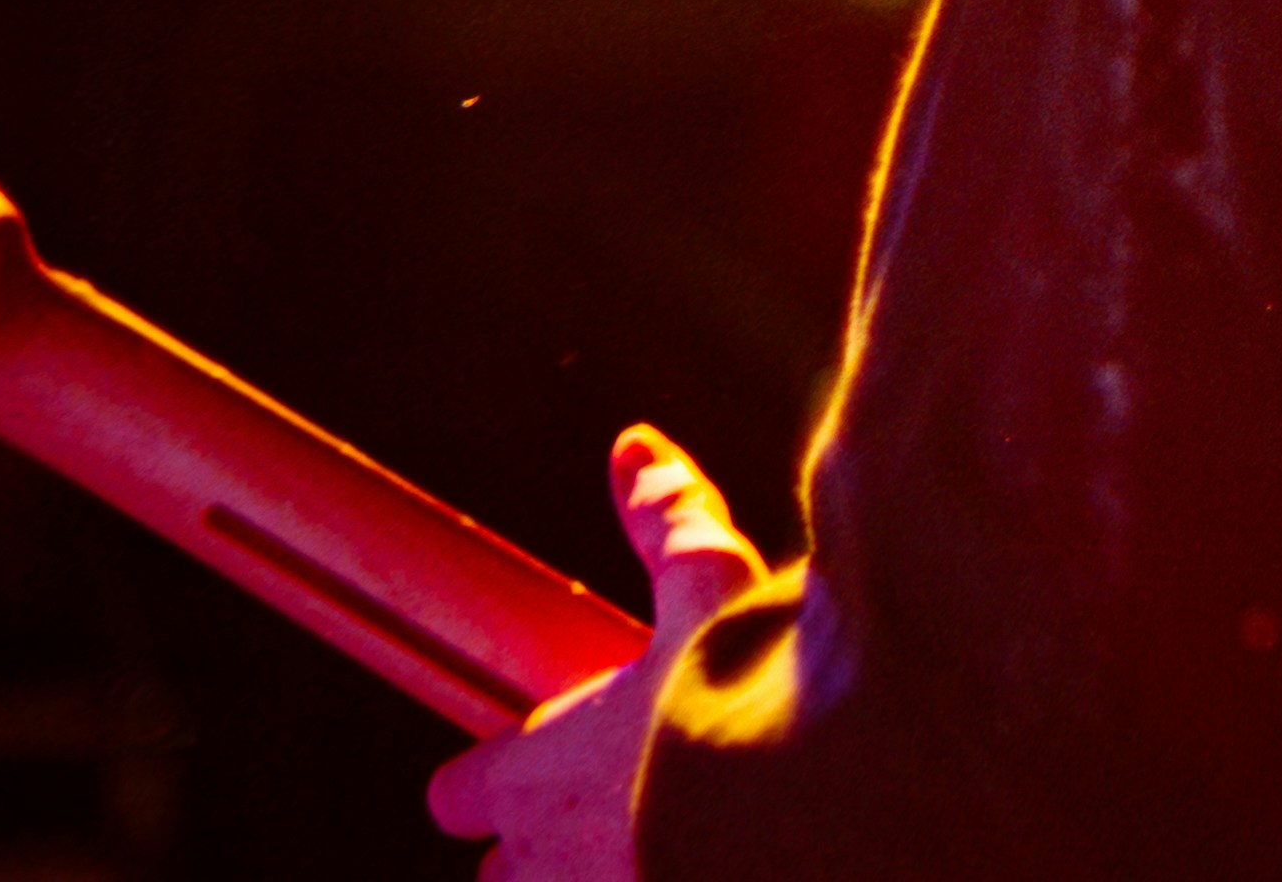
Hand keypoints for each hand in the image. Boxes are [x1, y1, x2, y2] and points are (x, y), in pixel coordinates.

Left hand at [427, 425, 766, 881]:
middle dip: (542, 849)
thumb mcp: (711, 584)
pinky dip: (675, 872)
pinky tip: (722, 855)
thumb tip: (634, 443)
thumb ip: (665, 519)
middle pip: (504, 876)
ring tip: (668, 838)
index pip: (459, 794)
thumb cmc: (746, 692)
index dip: (489, 777)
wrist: (822, 806)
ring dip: (596, 878)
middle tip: (614, 802)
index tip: (527, 760)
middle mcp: (552, 864)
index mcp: (539, 775)